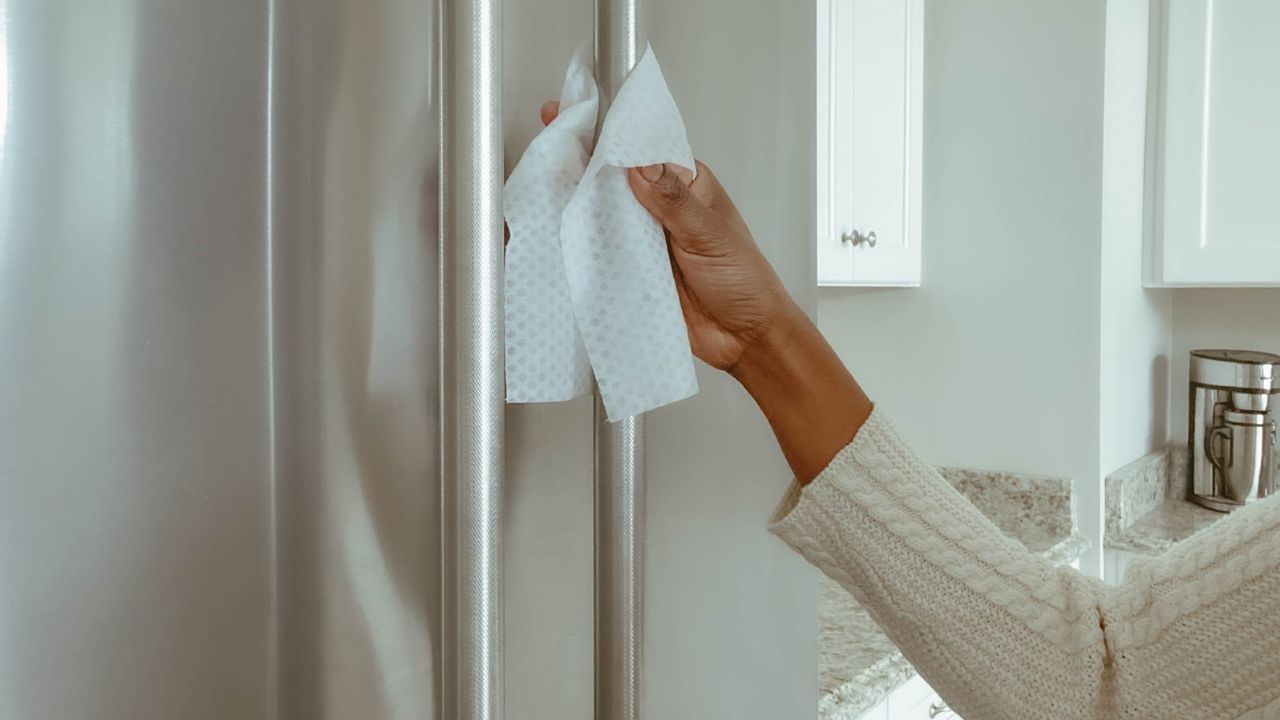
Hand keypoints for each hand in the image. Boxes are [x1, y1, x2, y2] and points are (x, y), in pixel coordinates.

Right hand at [537, 101, 868, 480]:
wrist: (746, 341)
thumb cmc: (745, 281)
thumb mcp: (710, 234)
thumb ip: (673, 202)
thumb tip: (639, 165)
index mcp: (686, 185)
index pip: (642, 150)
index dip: (610, 134)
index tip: (574, 116)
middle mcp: (660, 208)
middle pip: (614, 181)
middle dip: (581, 167)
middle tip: (545, 151)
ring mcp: (643, 241)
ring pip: (602, 217)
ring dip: (576, 207)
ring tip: (538, 190)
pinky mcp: (631, 273)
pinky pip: (600, 255)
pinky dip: (580, 248)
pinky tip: (555, 238)